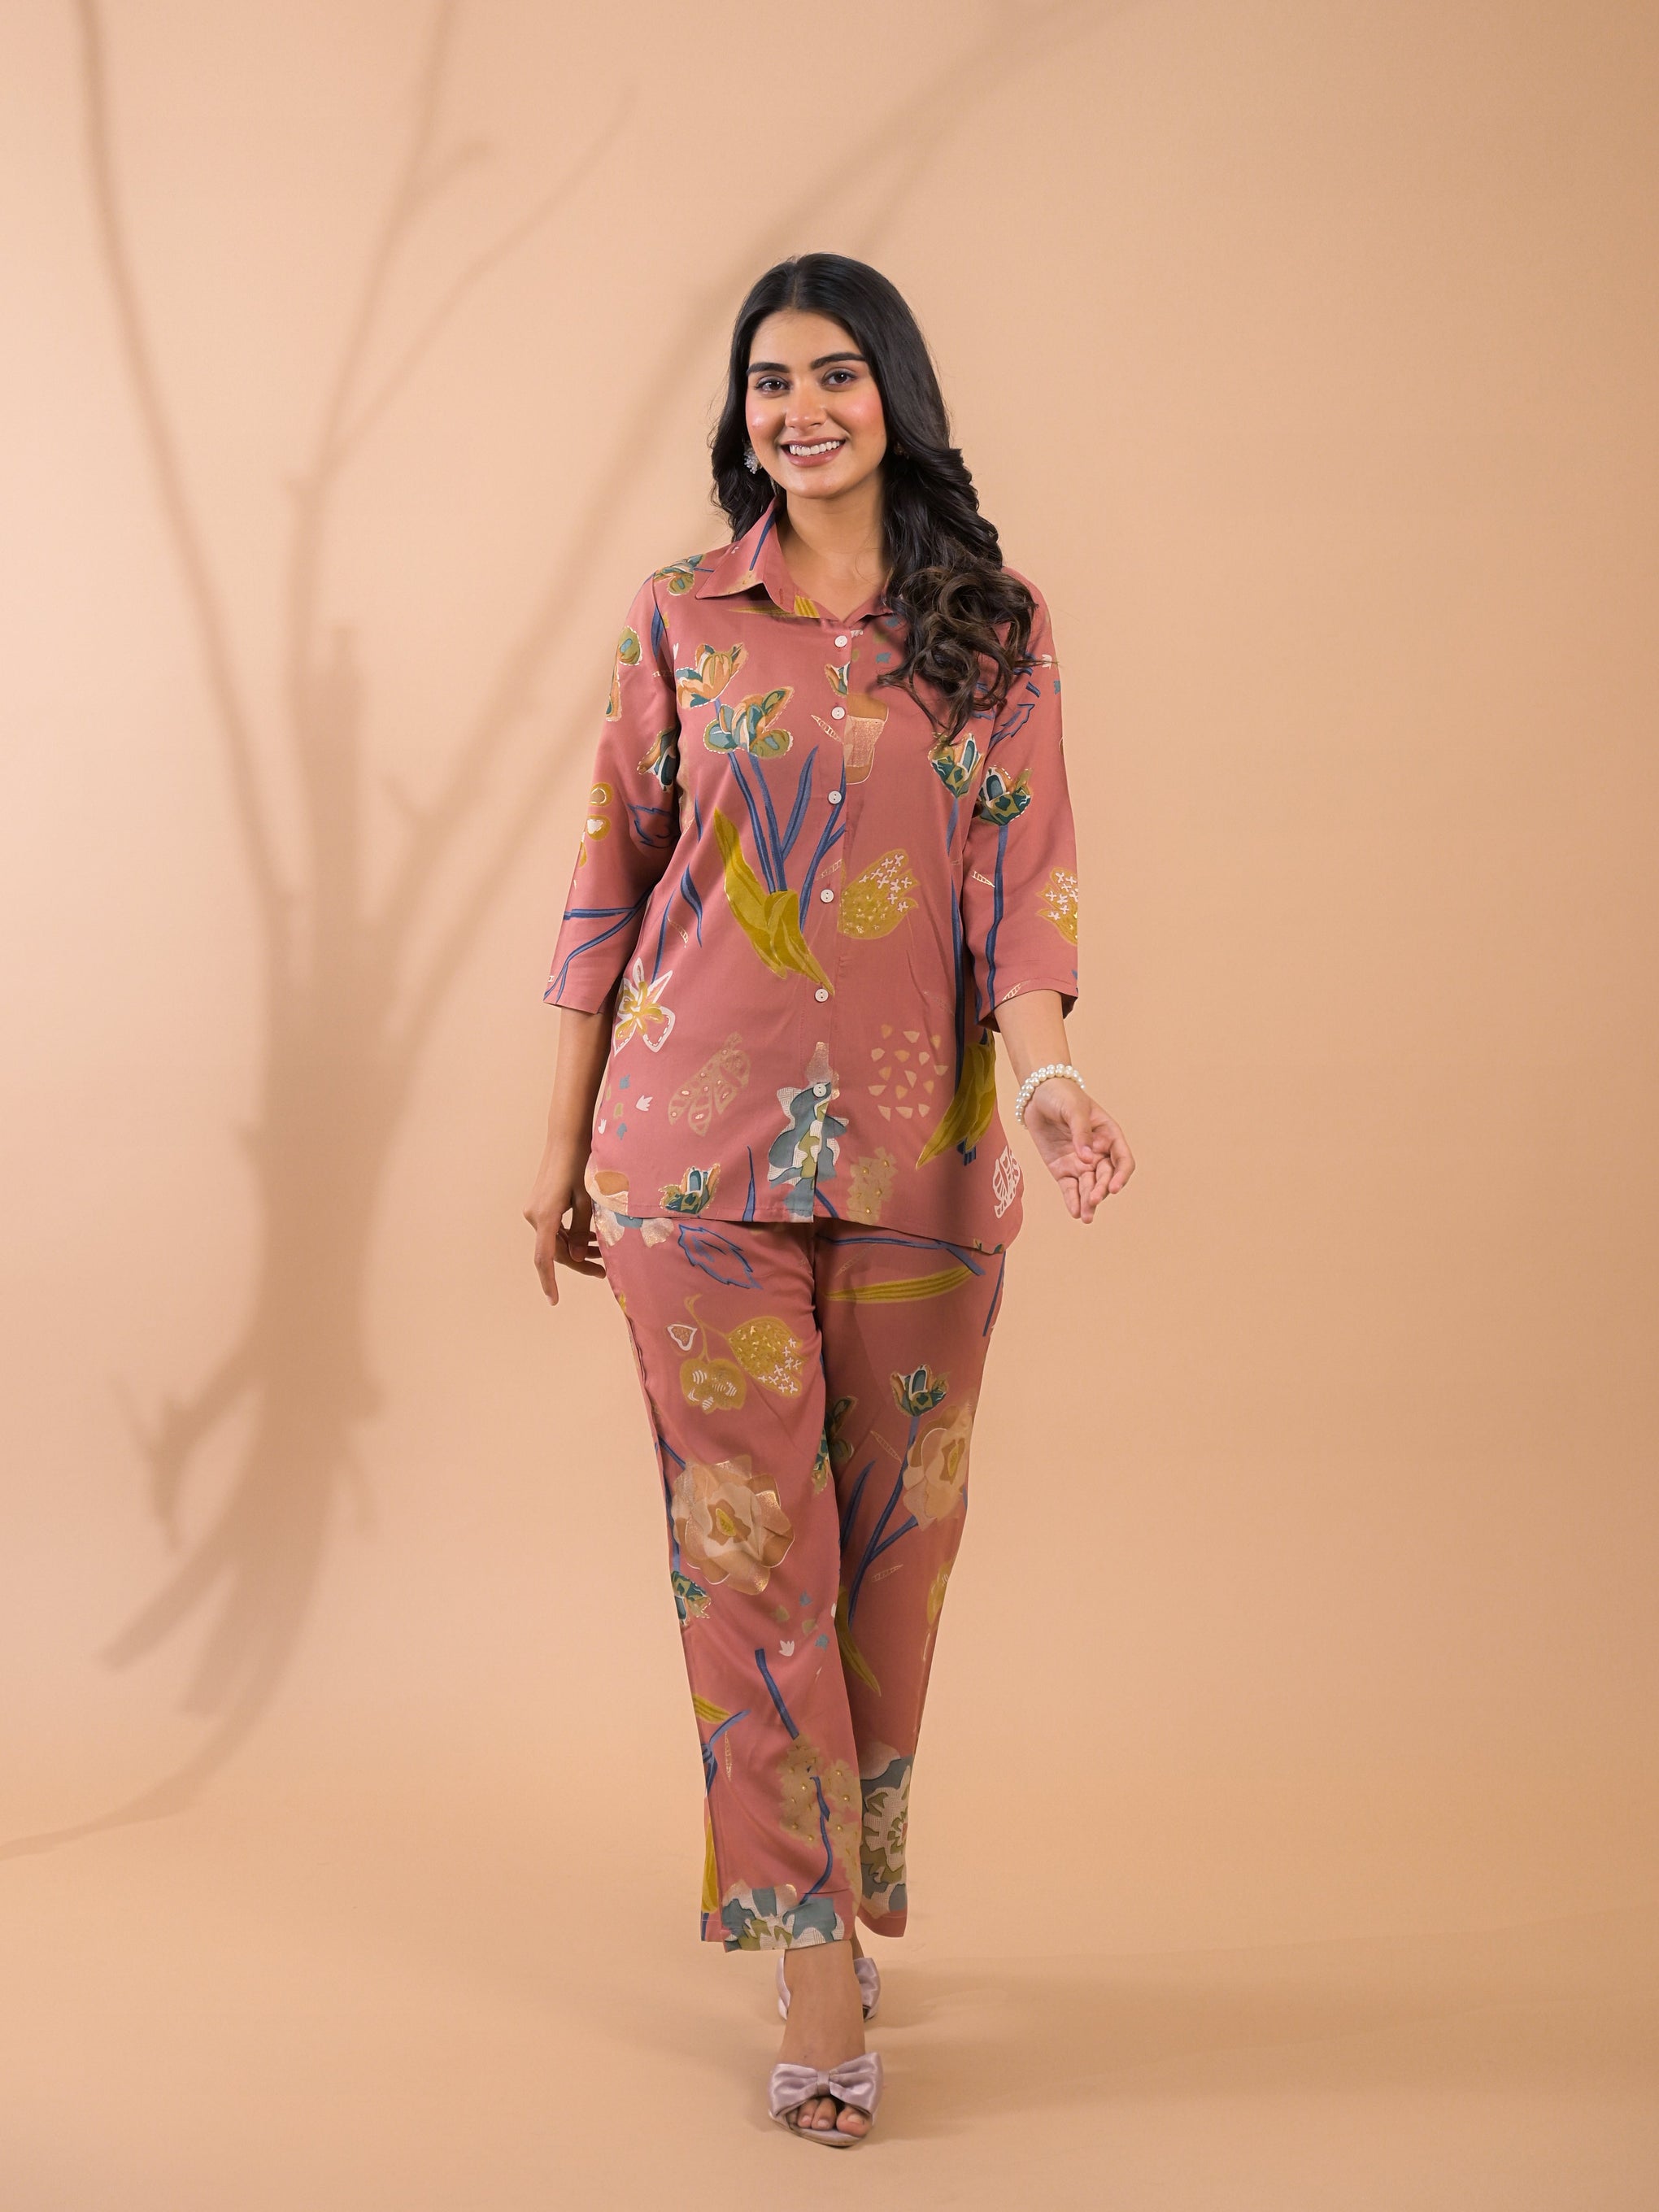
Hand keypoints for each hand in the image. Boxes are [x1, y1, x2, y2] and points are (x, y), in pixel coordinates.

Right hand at [523, 1150, 605, 1304]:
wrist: (566, 1138)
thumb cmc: (580, 1165)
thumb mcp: (587, 1200)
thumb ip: (582, 1231)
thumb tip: (578, 1258)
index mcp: (545, 1216)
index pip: (544, 1258)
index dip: (549, 1282)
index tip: (554, 1300)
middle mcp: (535, 1215)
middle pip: (555, 1250)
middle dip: (579, 1262)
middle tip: (604, 1271)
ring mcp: (535, 1210)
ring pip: (556, 1240)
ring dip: (577, 1248)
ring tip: (603, 1255)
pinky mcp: (540, 1205)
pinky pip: (555, 1228)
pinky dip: (571, 1235)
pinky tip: (591, 1238)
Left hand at [1021, 1081, 1134, 1222]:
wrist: (1038, 1095)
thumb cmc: (1062, 1096)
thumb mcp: (1074, 1108)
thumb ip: (1081, 1133)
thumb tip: (1087, 1158)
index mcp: (1109, 1136)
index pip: (1123, 1160)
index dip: (1121, 1176)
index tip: (1114, 1188)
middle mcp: (1099, 1153)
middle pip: (1106, 1177)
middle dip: (1101, 1190)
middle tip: (1092, 1201)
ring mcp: (1081, 1163)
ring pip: (1089, 1187)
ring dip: (1089, 1202)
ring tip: (1086, 1217)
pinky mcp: (1063, 1169)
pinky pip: (1070, 1188)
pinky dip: (1072, 1201)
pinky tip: (1075, 1213)